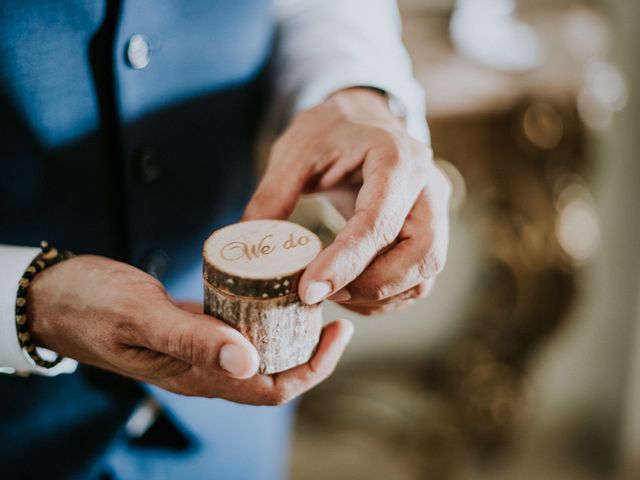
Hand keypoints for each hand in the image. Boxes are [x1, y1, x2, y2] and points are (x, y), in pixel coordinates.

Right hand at [27, 255, 352, 404]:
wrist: (56, 297)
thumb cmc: (93, 305)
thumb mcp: (143, 317)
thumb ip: (193, 339)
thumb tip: (251, 360)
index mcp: (197, 375)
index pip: (272, 389)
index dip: (312, 369)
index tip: (337, 334)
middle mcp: (203, 368)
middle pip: (273, 375)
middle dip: (311, 354)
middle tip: (334, 317)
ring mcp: (198, 350)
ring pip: (259, 354)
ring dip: (290, 336)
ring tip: (314, 304)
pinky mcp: (192, 328)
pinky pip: (238, 332)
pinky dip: (263, 318)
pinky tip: (274, 294)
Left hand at [243, 88, 450, 314]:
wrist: (361, 120)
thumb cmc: (330, 132)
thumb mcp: (294, 153)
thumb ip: (272, 198)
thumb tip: (250, 253)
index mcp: (396, 158)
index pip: (378, 222)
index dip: (345, 262)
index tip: (309, 290)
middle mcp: (427, 186)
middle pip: (422, 254)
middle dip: (372, 286)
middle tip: (324, 293)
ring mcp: (435, 210)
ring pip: (424, 272)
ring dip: (379, 296)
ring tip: (333, 293)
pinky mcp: (429, 230)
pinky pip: (418, 277)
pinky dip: (385, 295)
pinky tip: (350, 290)